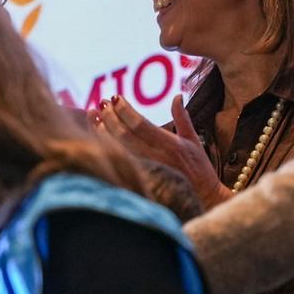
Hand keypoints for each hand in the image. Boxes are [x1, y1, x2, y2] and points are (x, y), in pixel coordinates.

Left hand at [92, 94, 230, 209]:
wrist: (202, 197)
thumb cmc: (198, 168)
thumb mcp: (192, 140)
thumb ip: (182, 117)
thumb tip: (177, 96)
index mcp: (169, 145)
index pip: (140, 124)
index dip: (125, 110)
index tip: (115, 98)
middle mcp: (155, 157)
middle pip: (124, 134)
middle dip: (110, 116)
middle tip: (101, 103)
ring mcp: (145, 170)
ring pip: (116, 148)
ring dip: (101, 130)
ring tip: (92, 114)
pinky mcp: (138, 180)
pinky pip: (116, 161)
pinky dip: (103, 147)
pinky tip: (94, 135)